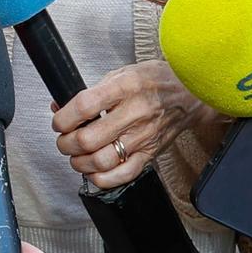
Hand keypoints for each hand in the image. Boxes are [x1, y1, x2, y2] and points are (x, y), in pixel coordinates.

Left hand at [52, 61, 208, 188]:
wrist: (191, 93)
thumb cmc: (156, 80)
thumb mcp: (122, 74)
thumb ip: (92, 91)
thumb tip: (60, 107)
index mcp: (125, 88)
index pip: (84, 107)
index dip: (64, 118)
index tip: (59, 122)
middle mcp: (134, 113)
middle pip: (88, 139)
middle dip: (66, 143)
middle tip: (65, 140)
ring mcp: (143, 137)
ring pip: (101, 161)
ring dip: (80, 163)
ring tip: (77, 156)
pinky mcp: (150, 153)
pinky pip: (122, 175)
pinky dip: (102, 178)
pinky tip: (95, 171)